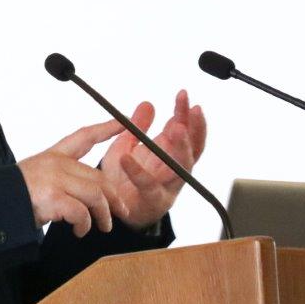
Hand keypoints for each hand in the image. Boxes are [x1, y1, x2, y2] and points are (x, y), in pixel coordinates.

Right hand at [18, 120, 130, 236]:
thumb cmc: (13, 195)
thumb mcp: (36, 175)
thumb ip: (60, 179)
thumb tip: (87, 197)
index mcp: (53, 155)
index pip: (84, 137)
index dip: (106, 128)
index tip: (123, 123)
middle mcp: (56, 164)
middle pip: (98, 176)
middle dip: (114, 197)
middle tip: (120, 211)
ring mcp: (55, 179)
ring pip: (96, 195)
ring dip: (104, 215)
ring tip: (103, 226)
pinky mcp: (54, 197)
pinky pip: (82, 212)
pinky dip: (85, 225)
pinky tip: (79, 230)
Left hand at [100, 90, 207, 229]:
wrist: (110, 208)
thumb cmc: (122, 177)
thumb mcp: (126, 145)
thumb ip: (138, 127)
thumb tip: (148, 103)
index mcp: (168, 154)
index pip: (185, 131)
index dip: (186, 113)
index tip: (183, 95)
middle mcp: (173, 170)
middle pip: (192, 147)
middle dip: (194, 127)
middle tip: (191, 109)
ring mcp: (166, 186)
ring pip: (182, 167)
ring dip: (182, 147)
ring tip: (175, 128)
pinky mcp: (152, 202)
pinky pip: (148, 187)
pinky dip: (137, 173)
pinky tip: (126, 158)